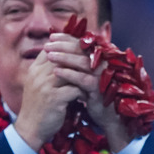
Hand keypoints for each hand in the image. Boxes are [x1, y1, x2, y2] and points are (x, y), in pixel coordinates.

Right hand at [14, 49, 85, 150]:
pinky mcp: (54, 98)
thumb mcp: (39, 85)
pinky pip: (75, 89)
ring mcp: (45, 86)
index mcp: (34, 69)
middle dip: (80, 58)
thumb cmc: (38, 107)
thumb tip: (66, 58)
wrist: (30, 129)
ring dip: (84, 74)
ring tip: (95, 78)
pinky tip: (88, 96)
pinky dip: (84, 92)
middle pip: (63, 56)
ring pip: (70, 70)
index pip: (52, 48)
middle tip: (95, 62)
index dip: (67, 46)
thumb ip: (48, 71)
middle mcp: (38, 74)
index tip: (83, 49)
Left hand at [45, 33, 132, 151]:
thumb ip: (75, 63)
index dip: (67, 38)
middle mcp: (104, 64)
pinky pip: (83, 79)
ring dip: (64, 58)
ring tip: (49, 56)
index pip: (82, 43)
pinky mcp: (100, 89)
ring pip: (83, 62)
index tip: (51, 36)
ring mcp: (103, 76)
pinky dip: (69, 74)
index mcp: (100, 58)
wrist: (106, 116)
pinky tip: (56, 71)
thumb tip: (57, 48)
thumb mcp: (84, 76)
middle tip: (47, 45)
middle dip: (63, 46)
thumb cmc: (94, 95)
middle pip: (83, 50)